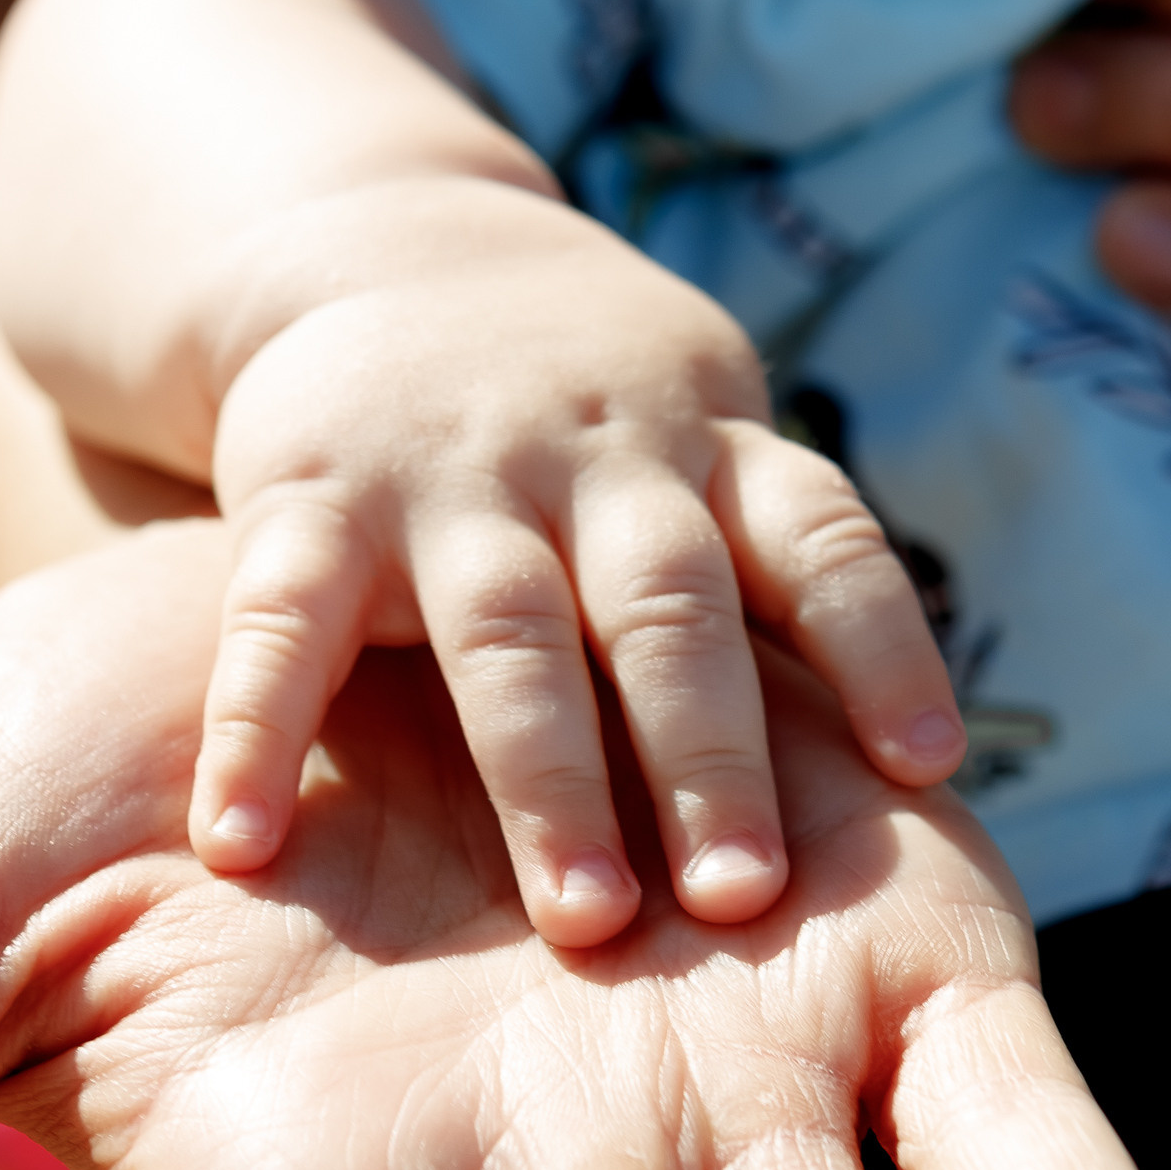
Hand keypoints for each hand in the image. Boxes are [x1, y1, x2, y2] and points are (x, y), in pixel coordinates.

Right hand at [196, 175, 964, 938]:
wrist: (388, 249)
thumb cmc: (595, 423)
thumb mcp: (701, 448)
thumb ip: (773, 586)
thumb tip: (918, 796)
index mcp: (712, 453)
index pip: (822, 540)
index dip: (885, 643)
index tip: (928, 766)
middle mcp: (597, 458)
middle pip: (670, 610)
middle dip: (714, 754)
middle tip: (746, 896)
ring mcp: (452, 475)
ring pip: (511, 632)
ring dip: (549, 777)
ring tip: (588, 920)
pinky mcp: (311, 494)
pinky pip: (280, 621)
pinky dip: (257, 730)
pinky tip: (242, 844)